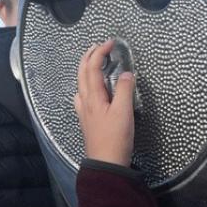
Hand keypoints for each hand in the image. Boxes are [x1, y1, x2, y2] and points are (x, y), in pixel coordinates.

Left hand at [74, 40, 134, 166]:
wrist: (105, 163)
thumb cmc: (115, 138)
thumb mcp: (124, 112)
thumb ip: (124, 90)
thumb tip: (126, 74)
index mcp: (93, 96)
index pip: (93, 67)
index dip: (100, 52)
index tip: (110, 42)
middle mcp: (85, 101)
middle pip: (82, 72)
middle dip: (89, 56)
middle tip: (99, 46)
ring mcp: (84, 110)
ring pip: (81, 83)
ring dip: (86, 68)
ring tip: (94, 62)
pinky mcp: (87, 118)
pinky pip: (83, 95)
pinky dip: (86, 84)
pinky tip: (90, 89)